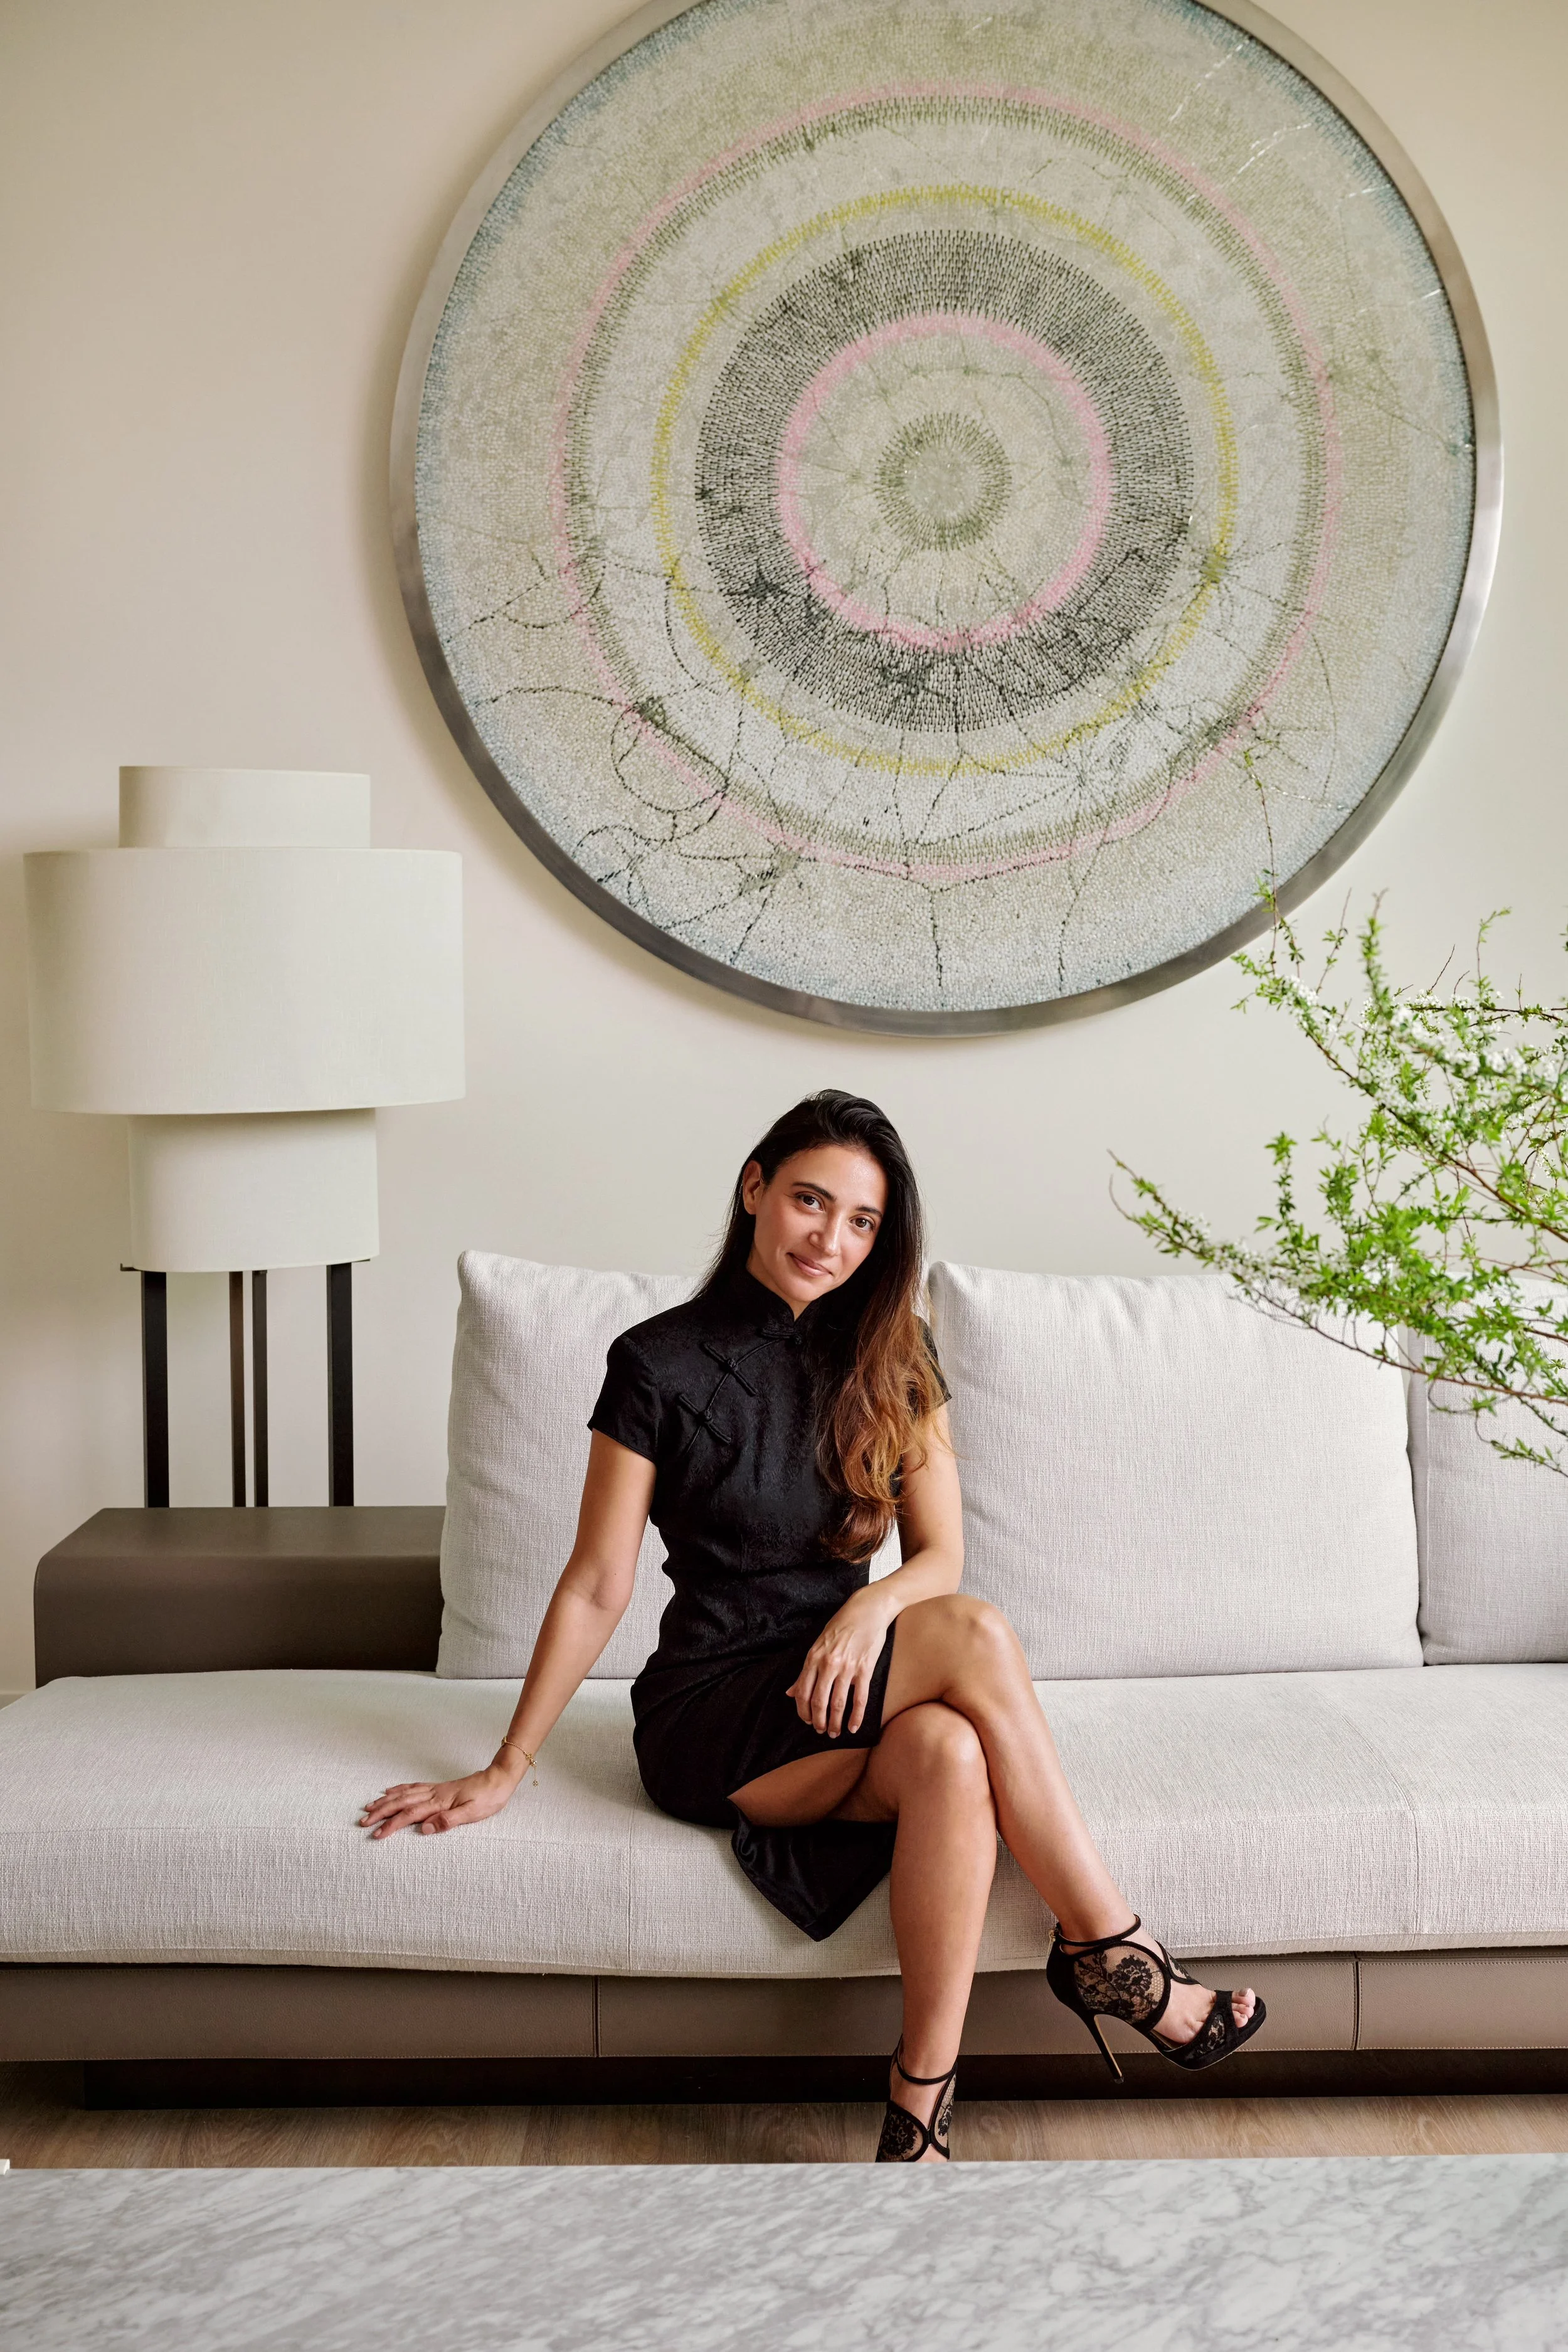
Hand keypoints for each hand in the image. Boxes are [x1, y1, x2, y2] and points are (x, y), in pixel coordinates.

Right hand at [359, 1763, 516, 1838]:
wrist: (499, 1779)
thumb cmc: (488, 1798)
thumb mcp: (472, 1813)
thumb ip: (448, 1821)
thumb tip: (424, 1829)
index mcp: (439, 1803)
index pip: (409, 1815)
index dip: (391, 1825)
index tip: (376, 1835)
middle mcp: (434, 1794)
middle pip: (401, 1803)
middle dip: (381, 1812)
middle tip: (363, 1822)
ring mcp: (435, 1789)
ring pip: (404, 1794)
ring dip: (385, 1801)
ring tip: (369, 1807)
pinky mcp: (439, 1787)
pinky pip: (413, 1787)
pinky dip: (399, 1789)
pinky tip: (390, 1790)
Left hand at [787, 1589, 895, 1737]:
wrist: (867, 1610)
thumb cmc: (842, 1625)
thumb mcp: (818, 1644)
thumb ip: (805, 1670)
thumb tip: (790, 1692)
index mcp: (813, 1657)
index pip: (802, 1691)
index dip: (803, 1710)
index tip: (806, 1720)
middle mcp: (828, 1664)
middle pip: (818, 1701)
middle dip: (817, 1721)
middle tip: (820, 1731)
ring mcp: (847, 1667)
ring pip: (838, 1703)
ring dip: (835, 1722)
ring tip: (834, 1733)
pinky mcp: (864, 1669)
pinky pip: (860, 1699)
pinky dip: (856, 1716)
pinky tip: (854, 1727)